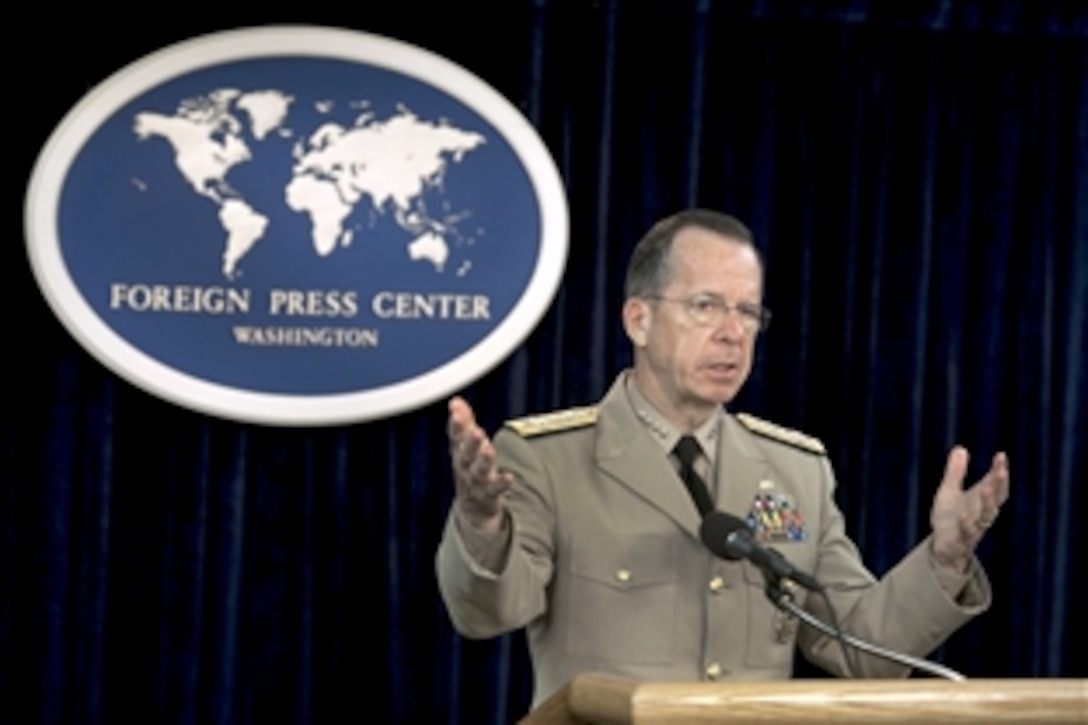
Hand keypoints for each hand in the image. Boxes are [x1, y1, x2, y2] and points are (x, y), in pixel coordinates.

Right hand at [448, 396, 513, 532]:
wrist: (473, 507)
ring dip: (484, 461)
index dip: (456, 424)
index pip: (456, 437)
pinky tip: (510, 477)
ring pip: (478, 471)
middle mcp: (465, 467)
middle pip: (466, 454)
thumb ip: (464, 423)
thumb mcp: (465, 445)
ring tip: (489, 450)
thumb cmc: (470, 468)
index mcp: (460, 452)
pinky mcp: (488, 496)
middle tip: (476, 431)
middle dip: (470, 442)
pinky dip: (501, 484)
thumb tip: (456, 400)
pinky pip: (494, 490)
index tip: (455, 410)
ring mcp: (476, 482)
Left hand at [929, 446, 1009, 571]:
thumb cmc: (949, 516)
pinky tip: (963, 514)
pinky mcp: (962, 539)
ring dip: (987, 502)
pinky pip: (967, 532)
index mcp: (981, 500)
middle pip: (996, 498)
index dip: (999, 470)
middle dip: (999, 484)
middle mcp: (982, 512)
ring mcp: (974, 526)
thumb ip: (956, 472)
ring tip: (987, 488)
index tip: (1001, 455)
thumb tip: (961, 448)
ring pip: (986, 515)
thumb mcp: (949, 490)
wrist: (943, 546)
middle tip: (1001, 470)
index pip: (995, 483)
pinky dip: (966, 523)